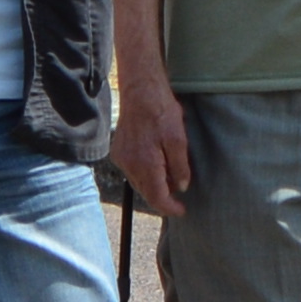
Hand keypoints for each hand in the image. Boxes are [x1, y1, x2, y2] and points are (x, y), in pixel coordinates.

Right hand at [113, 89, 196, 216]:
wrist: (140, 90)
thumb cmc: (161, 111)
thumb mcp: (178, 139)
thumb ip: (179, 166)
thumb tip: (181, 187)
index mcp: (145, 164)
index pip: (157, 197)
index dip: (170, 208)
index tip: (182, 211)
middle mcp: (129, 165)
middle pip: (146, 192)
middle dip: (163, 196)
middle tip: (178, 192)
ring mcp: (122, 158)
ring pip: (139, 182)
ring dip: (153, 184)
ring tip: (170, 175)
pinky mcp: (118, 151)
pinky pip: (132, 170)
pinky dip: (145, 173)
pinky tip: (156, 163)